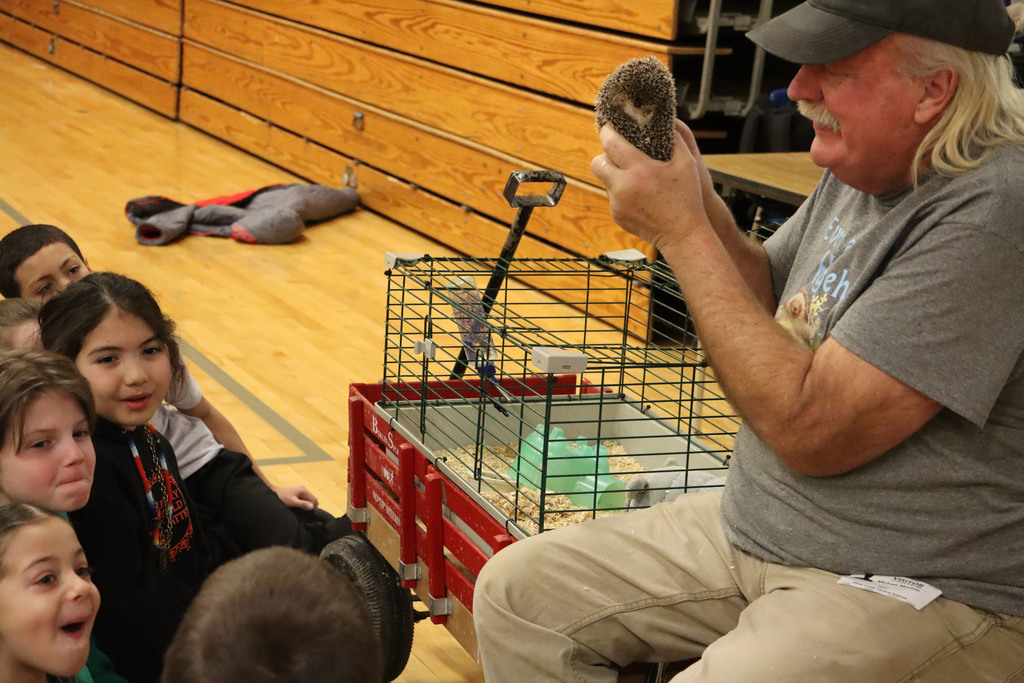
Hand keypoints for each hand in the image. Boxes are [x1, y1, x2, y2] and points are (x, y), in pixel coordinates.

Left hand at [272, 484, 318, 509]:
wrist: (272, 493)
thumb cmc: (281, 497)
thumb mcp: (292, 502)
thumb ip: (303, 504)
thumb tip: (312, 507)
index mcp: (304, 490)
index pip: (314, 500)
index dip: (311, 507)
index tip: (304, 511)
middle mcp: (303, 490)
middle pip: (312, 500)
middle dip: (308, 506)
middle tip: (300, 510)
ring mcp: (300, 492)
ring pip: (307, 501)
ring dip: (304, 506)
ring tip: (296, 508)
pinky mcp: (296, 494)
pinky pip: (303, 500)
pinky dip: (301, 504)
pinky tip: (295, 507)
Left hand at [591, 120, 710, 252]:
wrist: (682, 234)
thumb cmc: (687, 198)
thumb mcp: (688, 163)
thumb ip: (676, 139)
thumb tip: (667, 122)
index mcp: (640, 169)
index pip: (611, 143)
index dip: (607, 132)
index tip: (608, 127)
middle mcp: (623, 186)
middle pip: (597, 162)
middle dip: (603, 155)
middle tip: (617, 153)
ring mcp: (618, 203)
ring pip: (604, 180)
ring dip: (614, 174)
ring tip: (632, 174)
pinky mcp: (617, 215)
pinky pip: (612, 197)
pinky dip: (621, 192)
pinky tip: (638, 193)